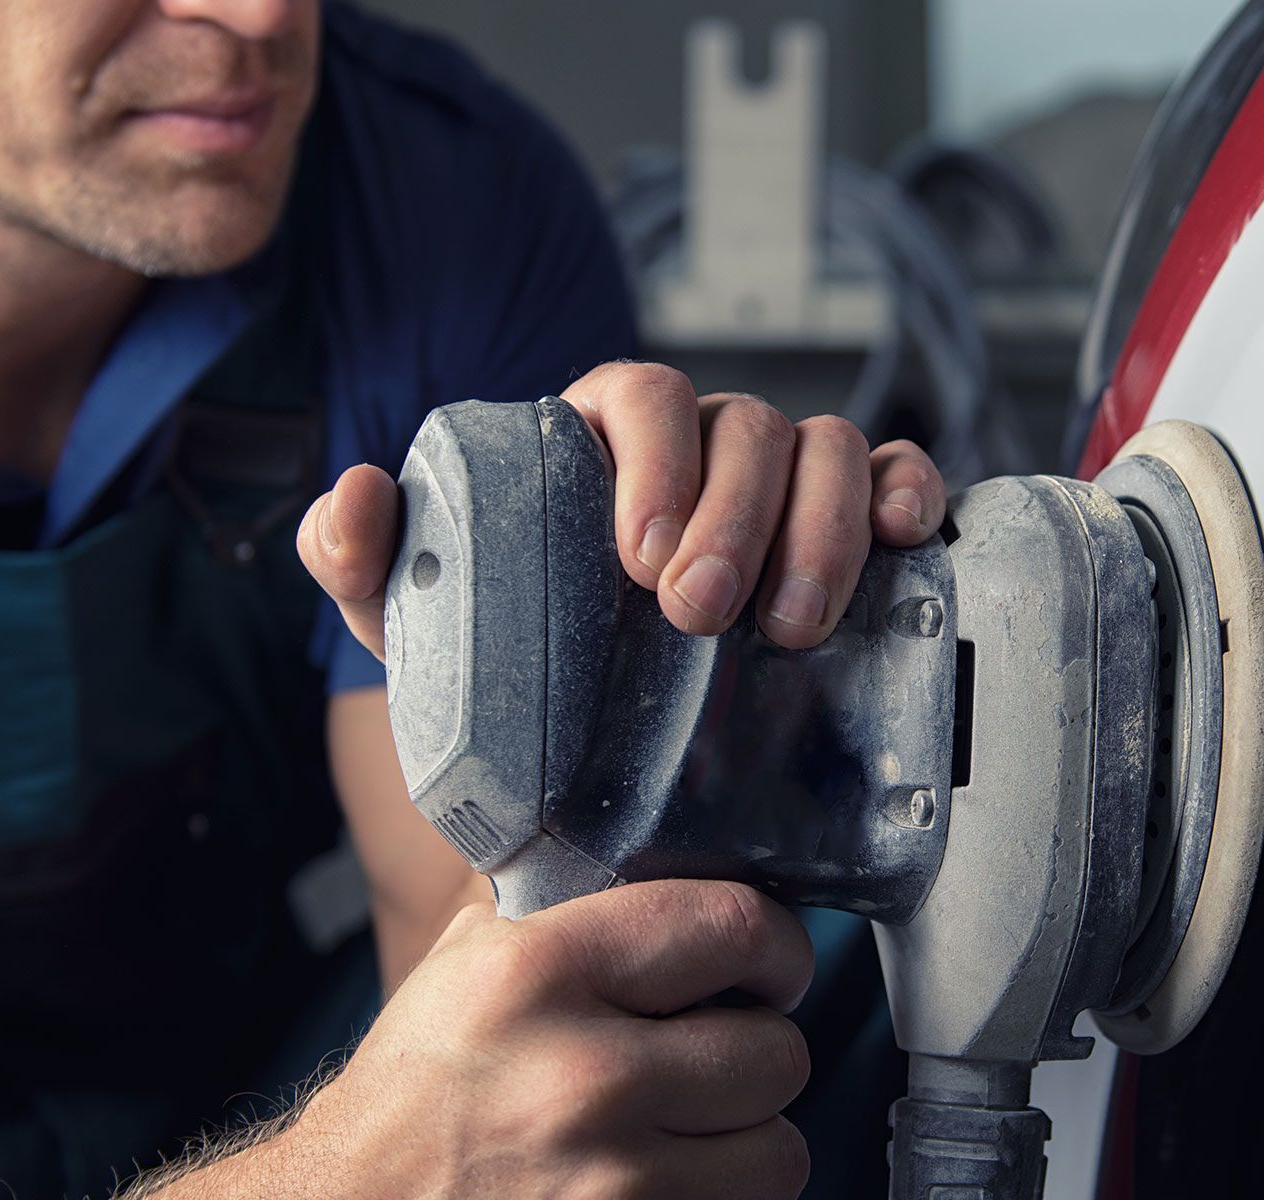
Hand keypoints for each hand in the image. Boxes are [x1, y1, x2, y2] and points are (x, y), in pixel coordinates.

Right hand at [287, 880, 814, 1198]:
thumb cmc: (409, 1101)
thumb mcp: (462, 968)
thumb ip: (555, 901)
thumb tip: (640, 837)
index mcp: (541, 974)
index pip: (733, 927)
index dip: (776, 948)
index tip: (771, 968)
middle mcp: (583, 1076)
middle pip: (777, 1052)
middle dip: (754, 1059)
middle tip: (714, 1062)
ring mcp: (611, 1181)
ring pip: (778, 1151)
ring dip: (744, 1145)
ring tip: (684, 1134)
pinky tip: (662, 1183)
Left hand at [299, 361, 948, 653]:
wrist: (591, 800)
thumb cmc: (514, 694)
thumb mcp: (428, 639)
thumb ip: (369, 566)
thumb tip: (353, 500)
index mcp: (603, 446)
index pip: (643, 398)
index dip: (656, 460)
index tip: (641, 557)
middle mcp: (703, 453)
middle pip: (746, 425)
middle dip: (734, 515)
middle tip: (701, 615)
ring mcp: (784, 491)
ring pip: (830, 449)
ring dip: (822, 530)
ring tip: (793, 627)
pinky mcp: (851, 535)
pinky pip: (898, 478)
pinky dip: (910, 491)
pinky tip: (903, 537)